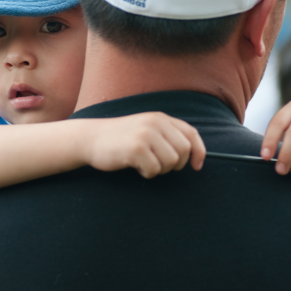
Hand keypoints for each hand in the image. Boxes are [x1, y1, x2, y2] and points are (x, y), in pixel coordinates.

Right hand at [82, 112, 205, 178]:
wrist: (92, 138)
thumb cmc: (122, 138)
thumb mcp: (147, 129)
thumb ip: (168, 135)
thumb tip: (193, 155)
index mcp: (161, 118)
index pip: (191, 133)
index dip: (199, 152)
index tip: (197, 166)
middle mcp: (155, 123)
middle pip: (184, 151)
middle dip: (175, 164)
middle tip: (159, 165)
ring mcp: (146, 134)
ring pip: (171, 162)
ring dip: (159, 169)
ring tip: (144, 163)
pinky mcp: (136, 148)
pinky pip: (154, 170)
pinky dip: (147, 173)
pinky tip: (135, 165)